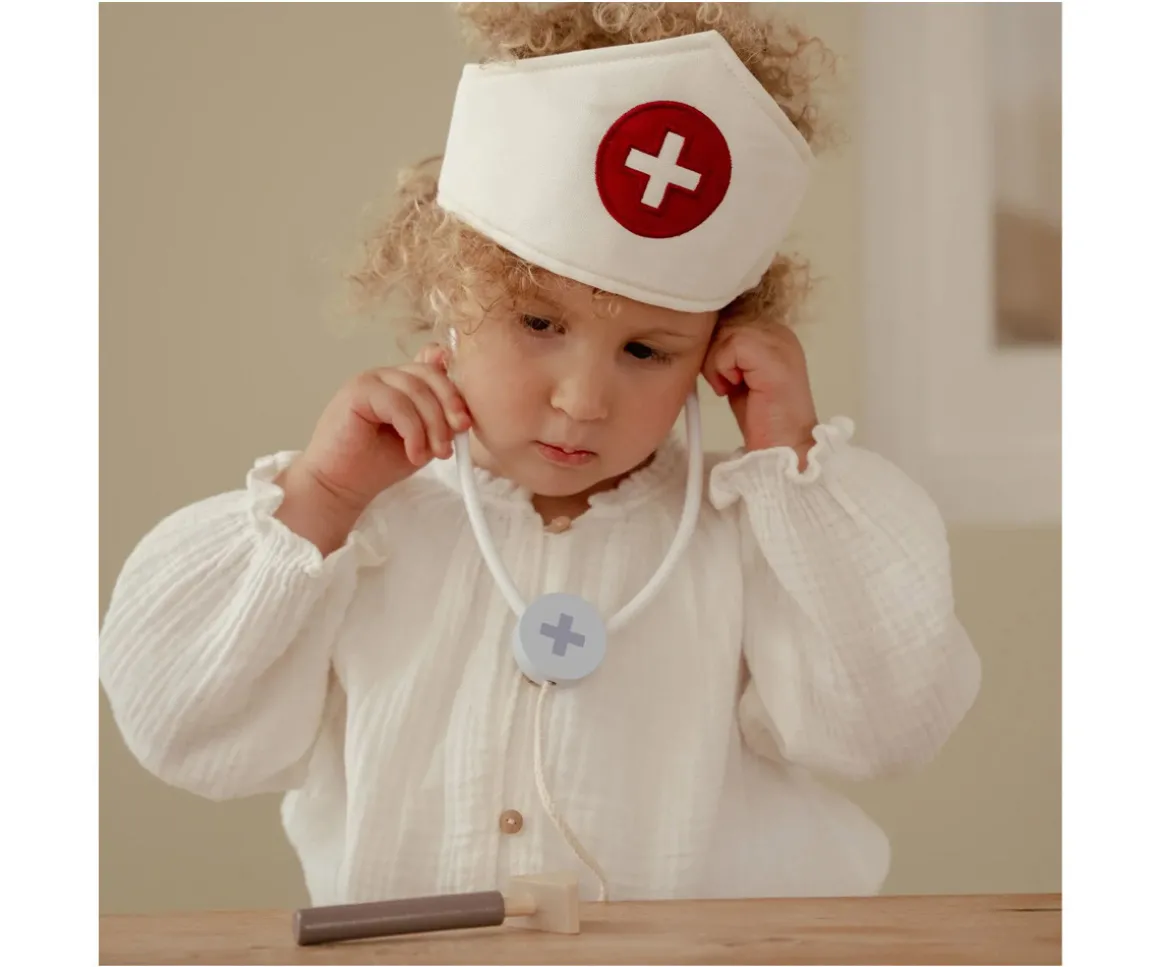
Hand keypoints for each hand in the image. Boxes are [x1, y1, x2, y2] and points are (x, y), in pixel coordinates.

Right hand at [293, 343, 472, 514]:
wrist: (341, 486)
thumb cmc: (378, 465)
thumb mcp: (422, 440)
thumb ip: (438, 418)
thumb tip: (462, 403)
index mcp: (401, 383)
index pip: (435, 370)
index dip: (454, 391)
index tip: (465, 421)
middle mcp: (386, 376)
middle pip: (430, 375)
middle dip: (450, 406)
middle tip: (459, 435)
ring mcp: (370, 380)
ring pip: (416, 390)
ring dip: (433, 425)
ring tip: (436, 454)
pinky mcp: (357, 392)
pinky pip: (398, 404)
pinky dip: (413, 431)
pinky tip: (414, 454)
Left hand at [701, 324, 818, 467]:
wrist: (783, 447)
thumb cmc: (763, 418)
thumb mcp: (740, 374)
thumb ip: (727, 352)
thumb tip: (701, 336)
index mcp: (774, 333)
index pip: (728, 319)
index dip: (716, 346)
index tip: (725, 374)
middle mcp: (780, 332)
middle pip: (723, 323)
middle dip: (714, 355)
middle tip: (728, 383)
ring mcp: (779, 342)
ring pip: (724, 334)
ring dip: (716, 365)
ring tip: (733, 387)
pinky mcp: (772, 356)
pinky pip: (729, 347)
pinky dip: (722, 370)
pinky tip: (736, 388)